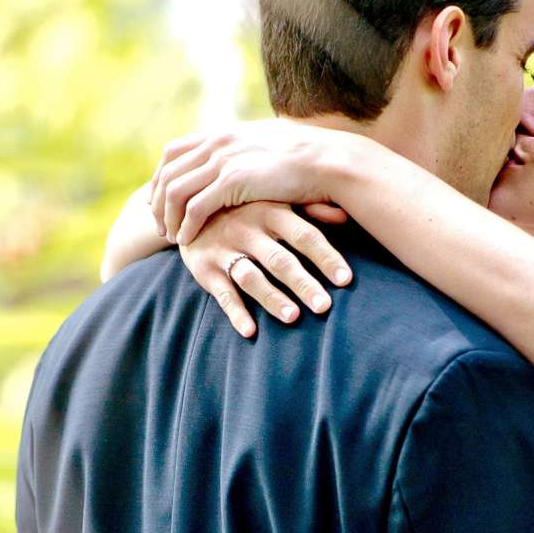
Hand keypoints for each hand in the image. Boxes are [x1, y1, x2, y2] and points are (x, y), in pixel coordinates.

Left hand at [151, 121, 340, 244]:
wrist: (327, 159)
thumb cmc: (304, 158)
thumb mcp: (266, 145)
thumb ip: (244, 151)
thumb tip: (238, 158)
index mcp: (222, 134)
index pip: (173, 152)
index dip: (160, 178)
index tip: (160, 201)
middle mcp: (217, 143)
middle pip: (168, 172)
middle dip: (157, 202)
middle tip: (160, 225)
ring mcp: (223, 160)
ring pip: (176, 192)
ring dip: (168, 217)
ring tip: (171, 238)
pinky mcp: (233, 181)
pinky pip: (196, 208)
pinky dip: (187, 226)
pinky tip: (187, 241)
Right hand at [179, 202, 353, 340]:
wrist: (187, 208)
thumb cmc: (244, 208)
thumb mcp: (272, 201)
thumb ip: (308, 210)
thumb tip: (346, 215)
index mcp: (270, 212)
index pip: (304, 235)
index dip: (326, 257)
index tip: (346, 279)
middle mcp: (247, 230)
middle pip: (280, 260)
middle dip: (303, 284)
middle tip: (325, 306)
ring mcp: (225, 250)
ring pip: (251, 277)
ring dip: (272, 298)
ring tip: (293, 317)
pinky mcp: (205, 269)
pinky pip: (221, 293)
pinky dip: (235, 312)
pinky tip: (250, 331)